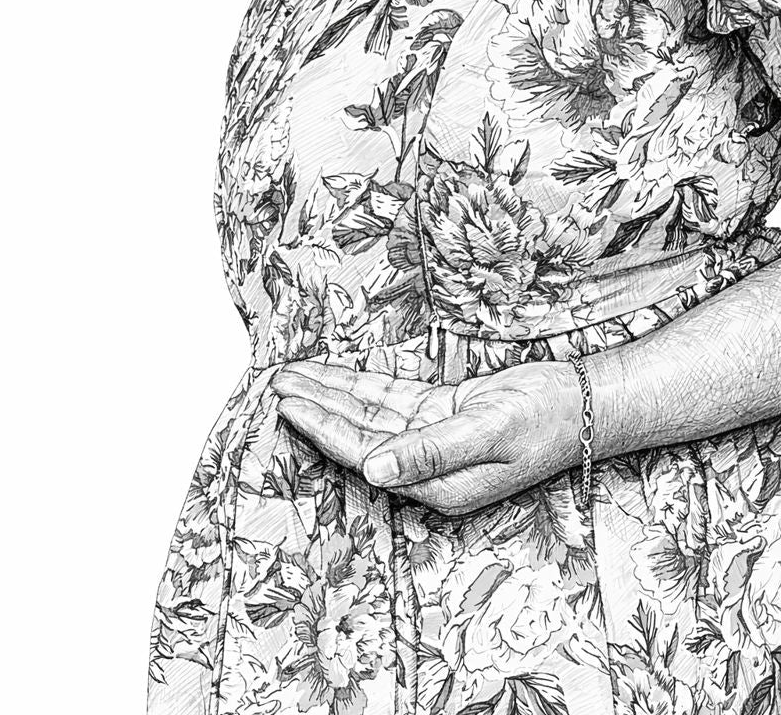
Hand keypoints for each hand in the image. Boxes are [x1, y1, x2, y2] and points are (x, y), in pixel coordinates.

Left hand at [270, 359, 584, 514]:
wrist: (581, 405)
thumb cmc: (545, 422)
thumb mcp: (489, 434)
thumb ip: (430, 454)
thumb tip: (376, 470)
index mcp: (435, 482)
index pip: (364, 453)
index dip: (324, 428)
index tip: (290, 404)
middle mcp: (426, 465)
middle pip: (357, 433)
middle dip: (316, 407)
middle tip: (276, 383)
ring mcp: (430, 438)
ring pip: (368, 414)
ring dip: (332, 393)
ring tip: (294, 375)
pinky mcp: (438, 414)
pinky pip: (390, 398)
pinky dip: (360, 385)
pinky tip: (336, 375)